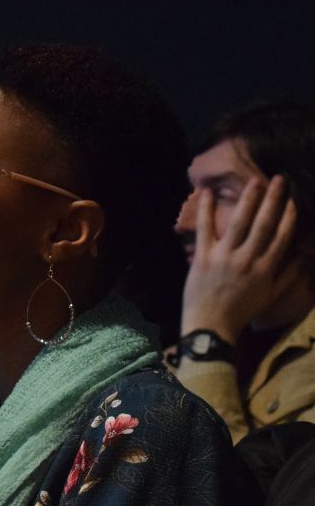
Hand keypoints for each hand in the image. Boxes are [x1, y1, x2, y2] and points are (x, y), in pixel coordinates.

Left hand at [181, 175, 299, 341]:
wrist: (211, 326)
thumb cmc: (241, 312)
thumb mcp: (270, 296)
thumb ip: (287, 276)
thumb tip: (303, 257)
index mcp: (266, 269)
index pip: (282, 237)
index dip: (289, 217)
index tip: (294, 200)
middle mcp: (248, 259)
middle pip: (264, 224)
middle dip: (273, 200)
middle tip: (278, 179)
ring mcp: (224, 256)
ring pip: (239, 223)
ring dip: (248, 200)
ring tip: (254, 181)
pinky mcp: (202, 257)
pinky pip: (204, 229)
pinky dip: (206, 210)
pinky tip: (207, 193)